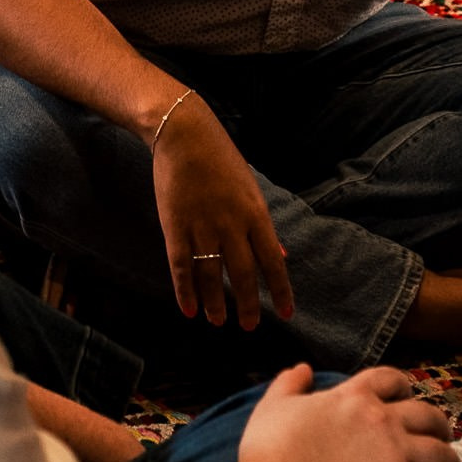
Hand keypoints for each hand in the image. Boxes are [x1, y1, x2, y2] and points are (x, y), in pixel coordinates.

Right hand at [152, 97, 294, 329]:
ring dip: (215, 302)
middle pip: (242, 274)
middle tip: (249, 326)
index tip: (286, 313)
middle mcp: (231, 224)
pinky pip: (181, 266)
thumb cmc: (221, 160)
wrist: (184, 134)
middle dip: (247, 304)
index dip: (280, 290)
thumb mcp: (251, 190)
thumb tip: (282, 256)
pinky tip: (189, 309)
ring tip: (218, 321)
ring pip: (210, 275)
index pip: (272, 261)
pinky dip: (185, 291)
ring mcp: (201, 226)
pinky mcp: (175, 226)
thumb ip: (264, 227)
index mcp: (255, 213)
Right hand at [240, 364, 460, 461]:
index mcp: (352, 396)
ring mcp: (393, 449)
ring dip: (449, 458)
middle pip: (425, 412)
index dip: (403, 385)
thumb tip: (302, 368)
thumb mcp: (273, 405)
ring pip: (438, 449)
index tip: (407, 394)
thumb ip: (289, 383)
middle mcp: (380, 417)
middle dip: (438, 423)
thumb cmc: (272, 449)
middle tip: (440, 434)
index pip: (389, 378)